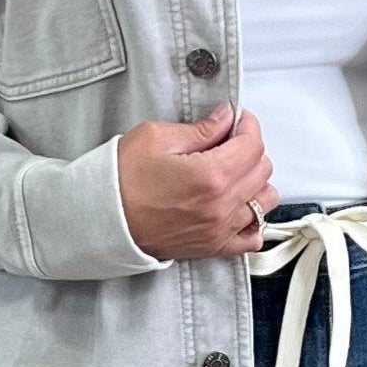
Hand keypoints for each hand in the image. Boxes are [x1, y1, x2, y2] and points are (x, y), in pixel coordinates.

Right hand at [119, 103, 276, 259]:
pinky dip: (253, 221)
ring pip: (264, 202)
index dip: (248, 125)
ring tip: (233, 173)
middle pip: (262, 171)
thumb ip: (200, 129)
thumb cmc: (122, 179)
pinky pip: (252, 238)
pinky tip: (238, 206)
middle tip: (229, 141)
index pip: (252, 145)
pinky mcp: (212, 247)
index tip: (237, 120)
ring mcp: (219, 230)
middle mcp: (221, 207)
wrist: (102, 219)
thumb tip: (225, 119)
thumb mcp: (156, 138)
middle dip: (250, 149)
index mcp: (211, 176)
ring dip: (255, 183)